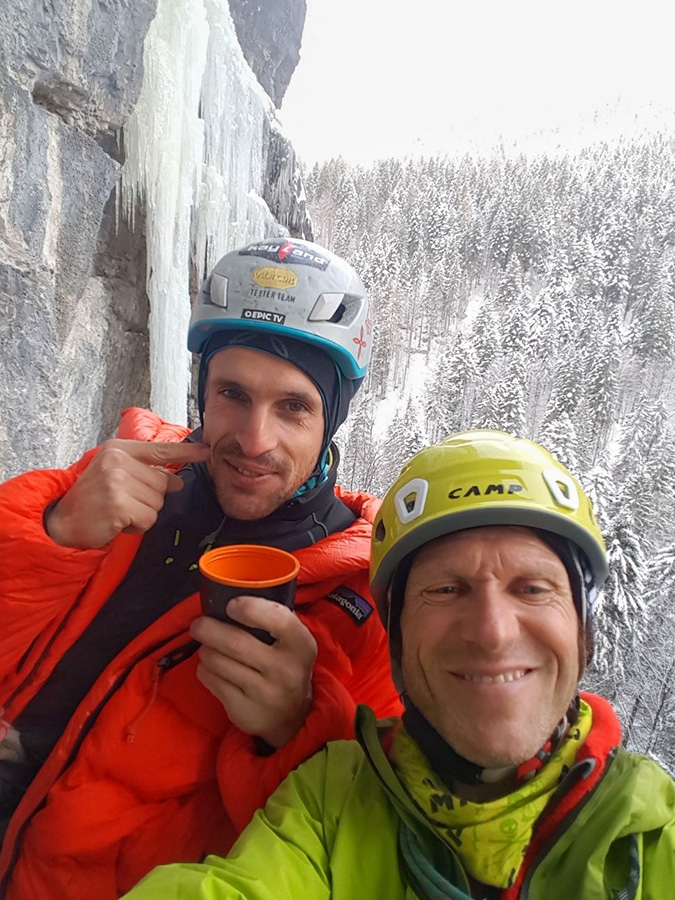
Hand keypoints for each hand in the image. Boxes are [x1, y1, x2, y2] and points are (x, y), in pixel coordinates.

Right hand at [45, 439, 209, 548]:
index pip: (160, 449)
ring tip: (118, 511)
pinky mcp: (118, 504)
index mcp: (119, 449)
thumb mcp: (116, 475)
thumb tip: (178, 480)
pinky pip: (147, 520)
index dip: (186, 452)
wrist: (63, 521)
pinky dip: (136, 526)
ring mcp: (117, 481)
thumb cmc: (92, 499)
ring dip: (142, 514)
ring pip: (157, 503)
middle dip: (149, 499)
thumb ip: (146, 472)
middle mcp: (118, 461)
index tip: (207, 451)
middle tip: (124, 502)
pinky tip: (117, 522)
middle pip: (162, 483)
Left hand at [190, 597, 317, 747]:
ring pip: (218, 662)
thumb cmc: (286, 665)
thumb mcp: (293, 642)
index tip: (231, 605)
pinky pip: (211, 681)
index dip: (251, 608)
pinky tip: (213, 668)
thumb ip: (273, 620)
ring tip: (208, 647)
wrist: (292, 717)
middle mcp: (285, 670)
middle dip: (209, 629)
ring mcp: (264, 693)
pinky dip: (205, 670)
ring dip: (206, 650)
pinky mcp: (243, 710)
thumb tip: (230, 596)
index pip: (278, 620)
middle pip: (236, 643)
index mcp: (301, 645)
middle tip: (198, 624)